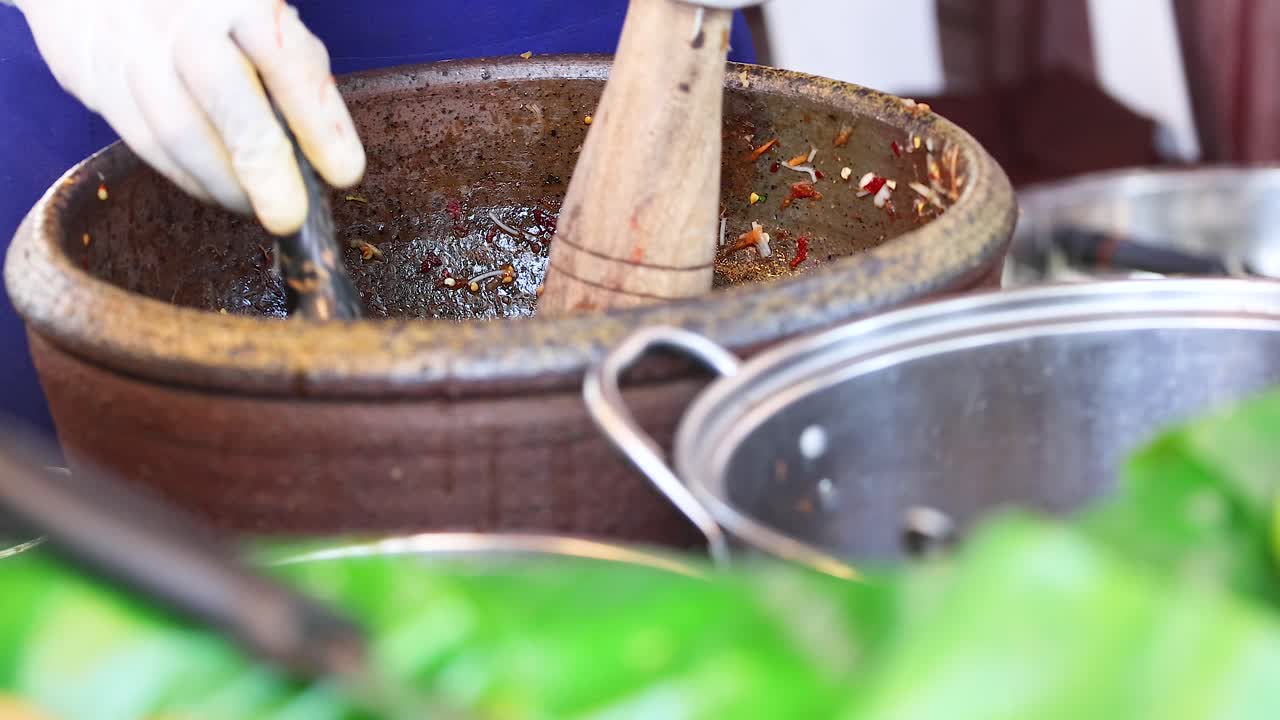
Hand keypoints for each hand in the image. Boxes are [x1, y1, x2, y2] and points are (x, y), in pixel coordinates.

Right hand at [15, 0, 364, 234]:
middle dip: (262, 164)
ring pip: (178, 132)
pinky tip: (218, 190)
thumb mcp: (265, 24)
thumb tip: (331, 155)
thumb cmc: (209, 14)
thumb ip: (300, 77)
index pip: (284, 59)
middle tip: (289, 216)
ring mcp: (132, 49)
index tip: (345, 173)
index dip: (316, 121)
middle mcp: (180, 21)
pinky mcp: (96, 81)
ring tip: (258, 208)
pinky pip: (146, 144)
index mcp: (236, 0)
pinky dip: (189, 179)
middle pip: (223, 95)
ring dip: (225, 185)